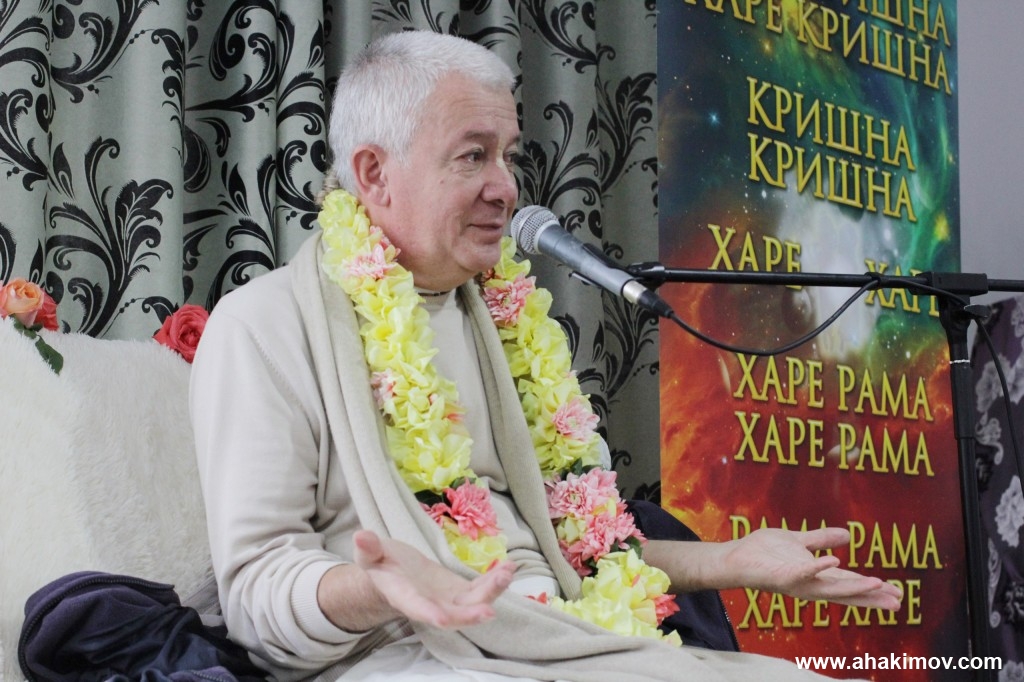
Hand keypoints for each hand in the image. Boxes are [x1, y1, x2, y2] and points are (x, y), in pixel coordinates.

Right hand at [352, 530, 515, 628]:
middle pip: (452, 614)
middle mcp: (430, 604)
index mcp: (405, 596)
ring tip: (507, 573)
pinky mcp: (462, 591)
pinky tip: (510, 567)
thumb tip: (360, 536)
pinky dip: (496, 581)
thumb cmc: (380, 563)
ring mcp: (449, 600)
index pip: (416, 608)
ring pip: (473, 603)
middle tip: (488, 609)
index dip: (429, 613)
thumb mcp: (370, 553)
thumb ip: (368, 548)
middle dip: (470, 614)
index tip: (442, 618)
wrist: (395, 573)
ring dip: (491, 592)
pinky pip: (482, 590)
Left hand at [718, 527, 902, 609]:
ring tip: (877, 583)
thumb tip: (849, 535)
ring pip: (829, 588)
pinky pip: (802, 573)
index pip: (849, 583)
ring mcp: (797, 583)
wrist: (734, 556)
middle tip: (898, 600)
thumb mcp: (799, 541)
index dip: (872, 589)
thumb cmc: (763, 552)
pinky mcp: (782, 577)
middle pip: (846, 592)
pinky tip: (834, 562)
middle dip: (871, 596)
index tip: (898, 594)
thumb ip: (821, 539)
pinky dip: (817, 568)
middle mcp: (810, 584)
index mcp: (816, 575)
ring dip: (853, 587)